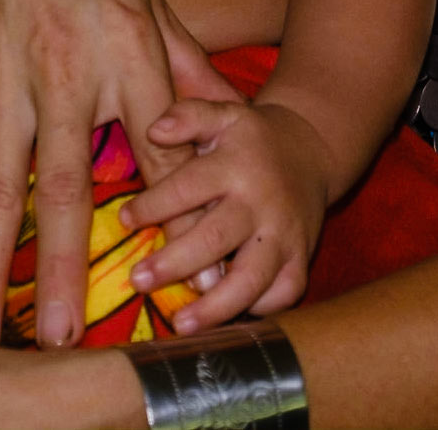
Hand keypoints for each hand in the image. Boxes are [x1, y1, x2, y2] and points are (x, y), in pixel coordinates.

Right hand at [0, 0, 237, 349]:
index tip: (184, 281)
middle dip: (62, 271)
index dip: (173, 218)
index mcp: (130, 51)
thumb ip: (180, 57)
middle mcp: (71, 72)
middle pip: (67, 189)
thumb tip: (221, 110)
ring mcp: (9, 75)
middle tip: (61, 344)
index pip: (160, 152)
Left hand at [120, 98, 329, 332]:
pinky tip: (226, 320)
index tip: (126, 220)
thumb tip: (155, 130)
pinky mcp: (301, 258)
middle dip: (175, 263)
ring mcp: (283, 234)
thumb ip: (188, 115)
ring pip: (251, 277)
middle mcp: (261, 202)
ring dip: (215, 305)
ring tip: (180, 324)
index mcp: (237, 163)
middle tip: (138, 280)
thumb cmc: (251, 138)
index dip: (154, 205)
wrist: (311, 151)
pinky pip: (282, 294)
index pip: (189, 187)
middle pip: (216, 238)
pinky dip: (257, 310)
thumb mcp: (223, 113)